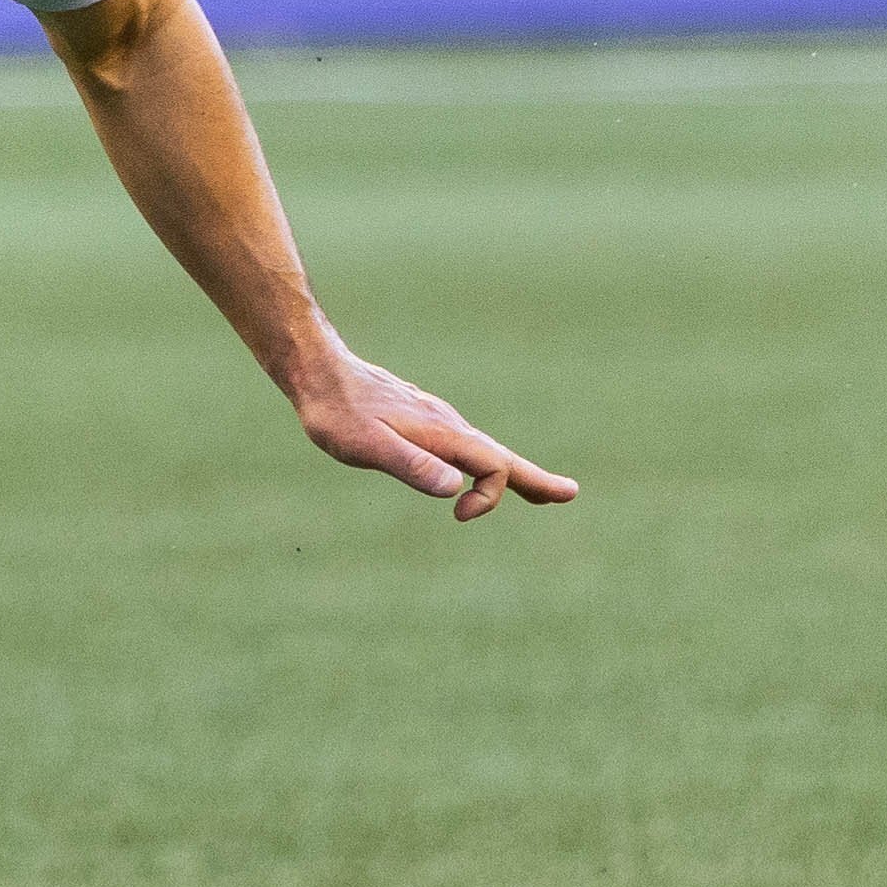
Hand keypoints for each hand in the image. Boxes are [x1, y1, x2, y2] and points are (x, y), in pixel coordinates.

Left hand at [285, 336, 577, 521]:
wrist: (317, 372)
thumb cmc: (337, 413)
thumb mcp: (367, 446)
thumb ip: (410, 465)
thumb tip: (454, 489)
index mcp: (443, 434)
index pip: (492, 467)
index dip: (488, 496)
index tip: (458, 515)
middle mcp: (448, 425)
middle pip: (501, 456)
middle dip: (535, 479)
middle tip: (570, 493)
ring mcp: (437, 421)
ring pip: (483, 449)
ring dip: (512, 470)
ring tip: (537, 490)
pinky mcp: (422, 420)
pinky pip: (463, 444)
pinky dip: (482, 460)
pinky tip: (472, 468)